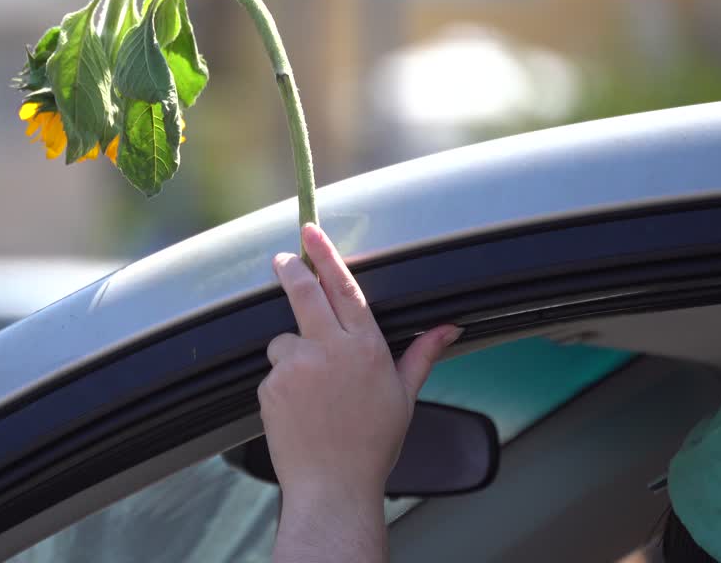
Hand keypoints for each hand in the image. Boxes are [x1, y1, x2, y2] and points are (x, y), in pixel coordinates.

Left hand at [260, 223, 461, 562]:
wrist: (332, 488)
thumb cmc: (372, 445)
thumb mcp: (403, 397)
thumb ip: (422, 355)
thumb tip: (450, 327)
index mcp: (365, 348)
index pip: (343, 288)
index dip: (325, 255)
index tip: (309, 233)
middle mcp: (329, 350)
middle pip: (304, 293)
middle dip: (292, 269)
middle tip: (283, 259)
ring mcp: (296, 367)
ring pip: (285, 340)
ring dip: (293, 354)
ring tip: (313, 393)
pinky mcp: (271, 386)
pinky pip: (273, 372)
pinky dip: (283, 383)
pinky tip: (300, 410)